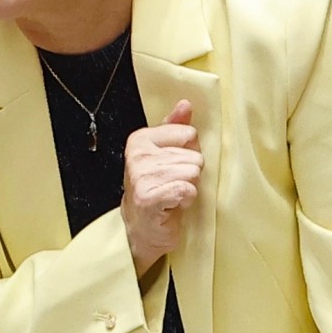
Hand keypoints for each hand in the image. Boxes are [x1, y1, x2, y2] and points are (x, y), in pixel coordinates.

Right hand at [121, 99, 201, 274]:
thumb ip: (176, 127)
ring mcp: (141, 177)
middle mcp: (138, 155)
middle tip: (173, 185)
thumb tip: (185, 104)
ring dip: (188, 188)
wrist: (143, 228)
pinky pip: (186, 190)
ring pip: (192, 173)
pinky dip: (186, 200)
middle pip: (194, 156)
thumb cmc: (158, 189)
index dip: (188, 154)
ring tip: (173, 195)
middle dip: (189, 174)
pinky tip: (174, 205)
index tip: (174, 167)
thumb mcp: (166, 154)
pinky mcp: (149, 198)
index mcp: (140, 139)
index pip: (189, 134)